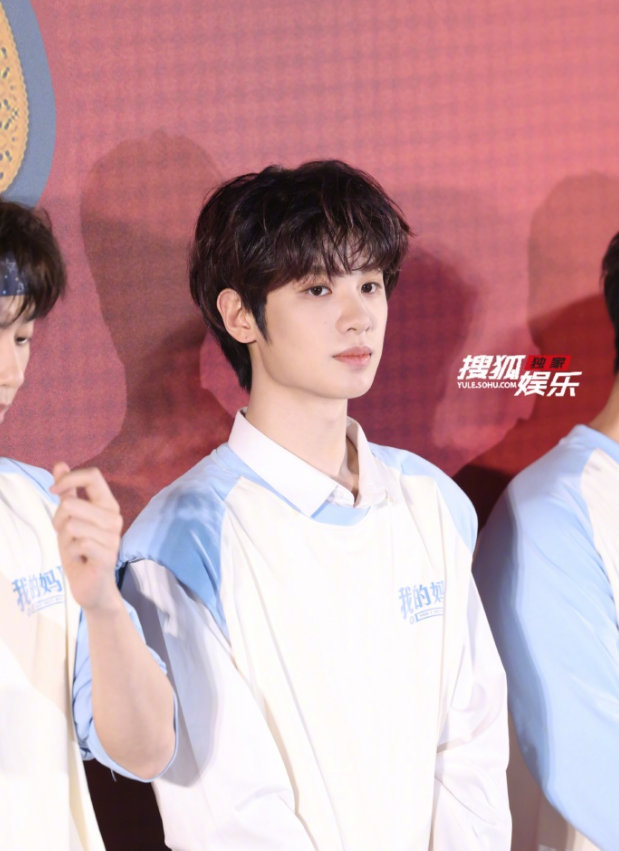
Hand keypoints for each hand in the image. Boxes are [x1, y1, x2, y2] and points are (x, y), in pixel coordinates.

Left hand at [51, 463, 123, 612]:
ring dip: (65, 539)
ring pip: (72, 525)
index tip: (53, 490)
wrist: (93, 587)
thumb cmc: (82, 550)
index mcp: (108, 505)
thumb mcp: (70, 519)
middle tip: (66, 535)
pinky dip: (72, 552)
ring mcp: (113, 537)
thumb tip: (59, 464)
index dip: (69, 478)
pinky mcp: (108, 556)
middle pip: (72, 504)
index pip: (93, 476)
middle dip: (58, 520)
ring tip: (75, 548)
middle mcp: (114, 518)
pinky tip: (81, 559)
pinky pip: (79, 543)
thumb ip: (68, 492)